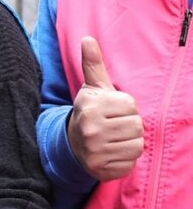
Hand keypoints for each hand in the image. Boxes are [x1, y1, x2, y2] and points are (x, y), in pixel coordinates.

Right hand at [69, 36, 144, 180]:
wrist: (72, 144)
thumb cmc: (90, 112)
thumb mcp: (92, 88)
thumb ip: (93, 64)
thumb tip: (88, 38)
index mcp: (90, 108)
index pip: (131, 106)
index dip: (126, 108)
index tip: (112, 111)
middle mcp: (91, 131)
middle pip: (137, 126)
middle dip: (129, 126)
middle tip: (114, 126)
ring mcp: (95, 152)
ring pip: (137, 146)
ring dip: (129, 143)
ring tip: (114, 139)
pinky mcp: (101, 170)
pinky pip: (130, 163)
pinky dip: (125, 159)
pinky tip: (112, 153)